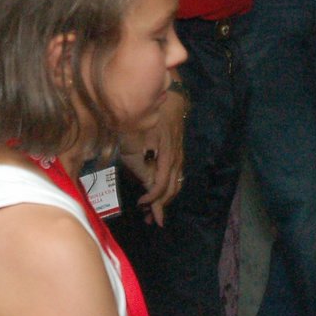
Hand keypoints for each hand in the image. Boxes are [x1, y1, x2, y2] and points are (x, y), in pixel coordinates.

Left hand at [117, 90, 186, 225]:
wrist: (169, 95)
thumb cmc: (149, 114)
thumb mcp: (137, 137)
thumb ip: (140, 162)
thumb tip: (145, 183)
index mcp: (168, 157)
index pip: (162, 186)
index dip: (153, 199)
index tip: (141, 205)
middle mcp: (176, 159)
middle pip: (172, 188)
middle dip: (161, 205)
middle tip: (150, 219)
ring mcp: (178, 155)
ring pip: (176, 183)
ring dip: (166, 199)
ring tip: (154, 211)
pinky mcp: (177, 151)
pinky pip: (176, 175)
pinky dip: (169, 187)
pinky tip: (160, 191)